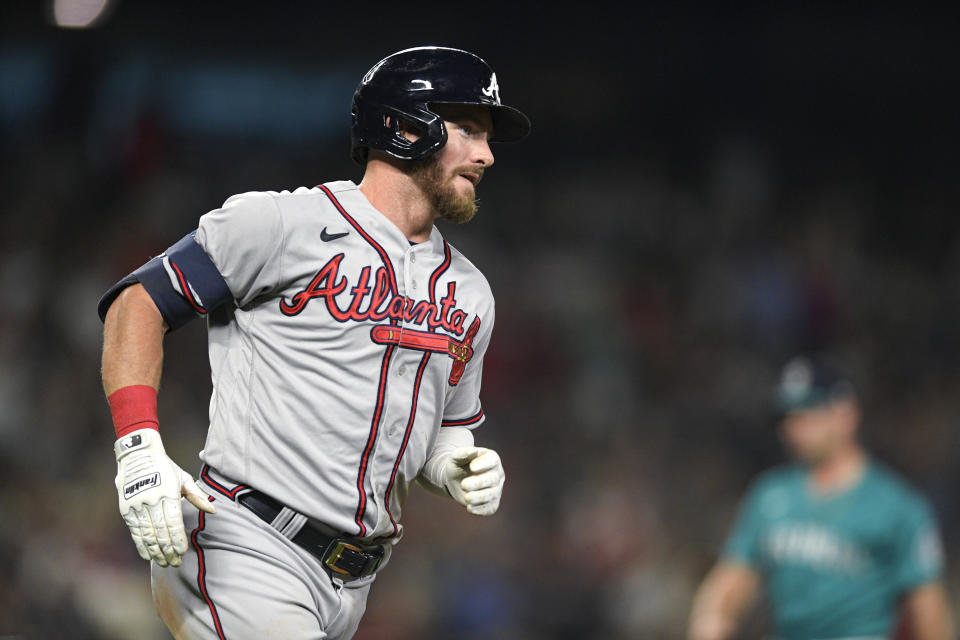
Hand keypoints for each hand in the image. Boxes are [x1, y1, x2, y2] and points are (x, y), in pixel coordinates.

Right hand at [114, 428, 214, 566]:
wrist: (137, 454)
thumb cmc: (165, 467)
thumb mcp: (183, 477)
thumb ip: (198, 495)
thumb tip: (213, 510)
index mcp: (167, 492)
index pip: (173, 521)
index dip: (177, 539)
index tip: (183, 552)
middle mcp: (151, 500)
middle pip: (160, 531)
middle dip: (168, 550)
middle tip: (175, 563)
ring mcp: (137, 505)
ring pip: (147, 534)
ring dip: (155, 551)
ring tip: (164, 562)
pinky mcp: (126, 509)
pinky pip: (135, 531)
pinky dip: (141, 545)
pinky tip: (148, 555)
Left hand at [444, 447, 504, 515]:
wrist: (454, 480)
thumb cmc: (458, 465)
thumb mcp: (456, 457)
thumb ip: (463, 453)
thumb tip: (473, 451)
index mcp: (491, 459)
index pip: (492, 460)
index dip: (484, 464)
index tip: (472, 468)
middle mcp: (497, 474)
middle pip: (492, 479)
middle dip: (478, 483)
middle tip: (463, 485)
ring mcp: (496, 490)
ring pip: (492, 495)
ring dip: (479, 497)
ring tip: (466, 498)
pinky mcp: (492, 504)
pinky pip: (489, 508)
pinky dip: (480, 509)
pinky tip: (470, 507)